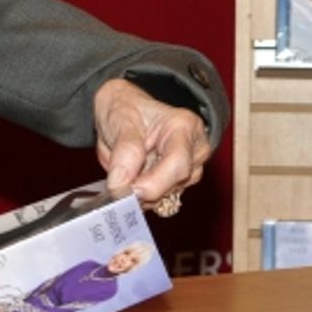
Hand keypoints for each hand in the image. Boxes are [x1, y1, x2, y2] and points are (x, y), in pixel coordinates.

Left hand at [93, 78, 210, 208]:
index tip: (128, 190)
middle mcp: (194, 149)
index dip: (153, 182)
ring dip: (142, 195)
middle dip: (145, 190)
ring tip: (125, 174)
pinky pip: (161, 202)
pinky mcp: (178, 184)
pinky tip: (132, 184)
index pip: (178, 163)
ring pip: (168, 197)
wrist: (122, 112)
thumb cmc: (125, 109)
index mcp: (183, 126)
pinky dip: (143, 199)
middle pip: (177, 183)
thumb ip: (124, 150)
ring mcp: (189, 168)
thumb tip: (121, 184)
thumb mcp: (120, 119)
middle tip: (117, 184)